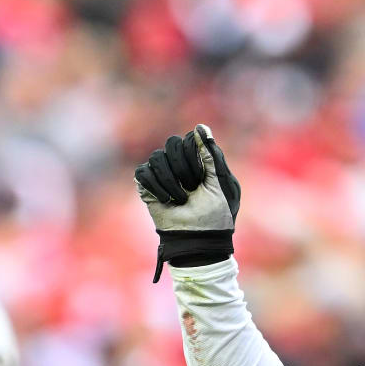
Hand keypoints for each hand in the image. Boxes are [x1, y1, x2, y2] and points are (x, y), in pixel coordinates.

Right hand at [135, 124, 242, 279]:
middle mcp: (178, 164)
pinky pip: (143, 173)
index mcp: (198, 161)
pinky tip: (167, 201)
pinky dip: (156, 187)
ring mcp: (162, 174)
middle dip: (184, 167)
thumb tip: (201, 127)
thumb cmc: (216, 214)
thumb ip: (212, 156)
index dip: (194, 154)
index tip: (203, 176)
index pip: (189, 139)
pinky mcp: (147, 187)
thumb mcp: (221, 183)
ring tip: (181, 199)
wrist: (200, 238)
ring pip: (156, 157)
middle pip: (171, 143)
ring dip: (171, 181)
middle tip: (193, 187)